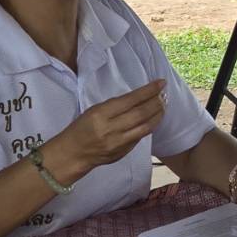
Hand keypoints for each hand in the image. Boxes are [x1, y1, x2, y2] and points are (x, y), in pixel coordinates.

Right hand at [47, 80, 165, 180]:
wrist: (72, 154)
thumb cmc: (81, 128)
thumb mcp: (94, 110)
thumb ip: (116, 106)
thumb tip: (141, 98)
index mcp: (101, 114)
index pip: (131, 100)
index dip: (149, 91)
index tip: (160, 83)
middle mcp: (111, 129)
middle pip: (141, 113)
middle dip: (157, 102)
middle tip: (164, 95)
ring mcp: (118, 143)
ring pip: (146, 127)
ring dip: (158, 115)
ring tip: (163, 106)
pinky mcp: (123, 153)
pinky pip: (140, 137)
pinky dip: (149, 127)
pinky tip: (153, 120)